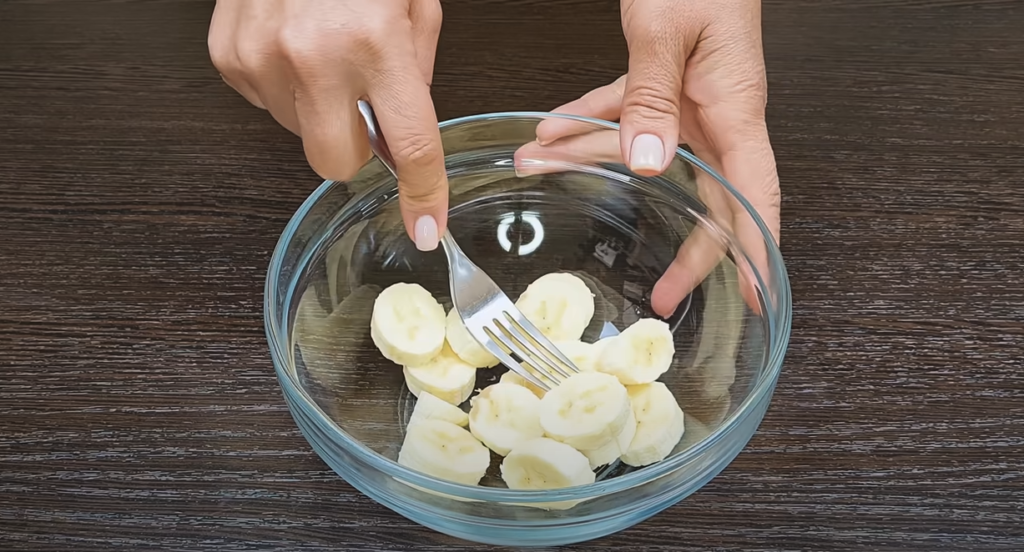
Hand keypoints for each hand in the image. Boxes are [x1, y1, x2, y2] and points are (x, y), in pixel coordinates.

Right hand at [208, 0, 447, 250]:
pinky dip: (284, 86)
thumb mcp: (415, 3)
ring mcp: (262, 57)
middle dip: (354, 147)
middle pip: (335, 162)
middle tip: (363, 106)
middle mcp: (314, 56)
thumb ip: (414, 71)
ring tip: (324, 51)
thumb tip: (401, 130)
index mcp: (375, 42)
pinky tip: (293, 44)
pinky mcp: (228, 55)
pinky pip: (264, 104)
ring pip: (298, 132)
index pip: (409, 145)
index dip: (422, 194)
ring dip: (318, 108)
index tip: (425, 226)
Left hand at [533, 0, 779, 315]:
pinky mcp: (667, 79)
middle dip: (683, 247)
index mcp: (734, 108)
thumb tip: (648, 161)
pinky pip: (627, 112)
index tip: (755, 294)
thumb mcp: (667, 31)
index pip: (755, 194)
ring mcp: (692, 99)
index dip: (756, 249)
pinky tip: (551, 130)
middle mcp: (718, 112)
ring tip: (539, 169)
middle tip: (660, 293)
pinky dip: (589, 120)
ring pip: (646, 150)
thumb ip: (652, 97)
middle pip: (708, 196)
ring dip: (591, 160)